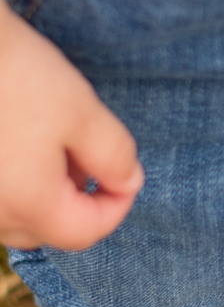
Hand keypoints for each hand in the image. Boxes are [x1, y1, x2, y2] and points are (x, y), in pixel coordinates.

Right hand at [0, 0, 143, 251]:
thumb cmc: (19, 74)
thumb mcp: (82, 112)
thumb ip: (114, 156)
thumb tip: (127, 183)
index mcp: (26, 205)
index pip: (84, 232)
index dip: (117, 206)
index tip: (129, 174)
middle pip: (45, 229)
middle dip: (76, 200)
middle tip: (86, 151)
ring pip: (13, 215)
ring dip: (40, 191)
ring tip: (48, 139)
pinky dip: (9, 181)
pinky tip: (16, 139)